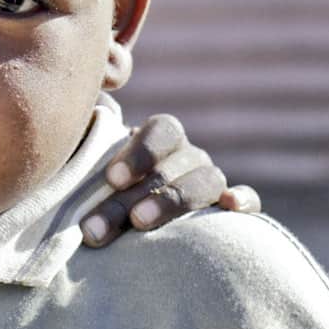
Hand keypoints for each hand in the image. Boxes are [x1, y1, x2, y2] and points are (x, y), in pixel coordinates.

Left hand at [82, 113, 262, 246]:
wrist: (128, 223)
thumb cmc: (102, 193)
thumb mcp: (88, 165)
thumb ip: (82, 139)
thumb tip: (82, 100)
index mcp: (161, 140)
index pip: (163, 130)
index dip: (139, 152)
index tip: (111, 179)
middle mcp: (188, 157)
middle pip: (170, 167)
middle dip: (131, 197)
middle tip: (96, 228)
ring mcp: (209, 182)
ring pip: (206, 181)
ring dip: (173, 200)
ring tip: (139, 223)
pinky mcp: (228, 213)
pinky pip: (246, 201)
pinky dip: (243, 200)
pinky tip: (231, 208)